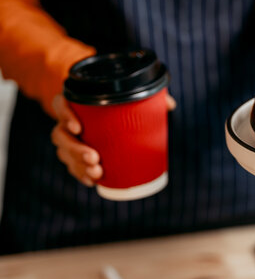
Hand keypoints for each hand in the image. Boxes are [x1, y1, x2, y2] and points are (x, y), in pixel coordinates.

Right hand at [51, 93, 175, 186]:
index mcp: (77, 102)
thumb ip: (148, 98)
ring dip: (78, 165)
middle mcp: (68, 120)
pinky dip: (81, 174)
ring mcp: (69, 138)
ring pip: (65, 152)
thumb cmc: (118, 103)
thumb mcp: (131, 97)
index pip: (60, 105)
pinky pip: (71, 165)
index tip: (78, 127)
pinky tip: (92, 181)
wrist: (106, 113)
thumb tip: (170, 105)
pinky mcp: (74, 153)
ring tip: (97, 173)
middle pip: (61, 135)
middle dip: (76, 149)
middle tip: (94, 158)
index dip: (64, 115)